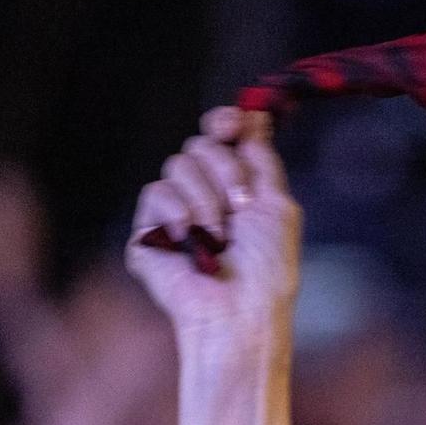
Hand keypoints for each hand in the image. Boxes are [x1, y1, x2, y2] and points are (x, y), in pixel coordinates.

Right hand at [126, 108, 298, 343]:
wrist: (240, 311)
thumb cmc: (267, 271)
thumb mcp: (277, 204)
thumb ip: (263, 158)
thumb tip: (254, 113)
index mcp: (235, 186)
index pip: (220, 135)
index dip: (223, 122)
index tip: (231, 125)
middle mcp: (203, 195)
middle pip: (199, 145)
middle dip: (225, 170)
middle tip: (239, 208)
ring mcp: (173, 214)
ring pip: (177, 165)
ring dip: (206, 198)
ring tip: (218, 237)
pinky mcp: (148, 234)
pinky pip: (155, 193)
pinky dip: (177, 213)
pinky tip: (190, 240)